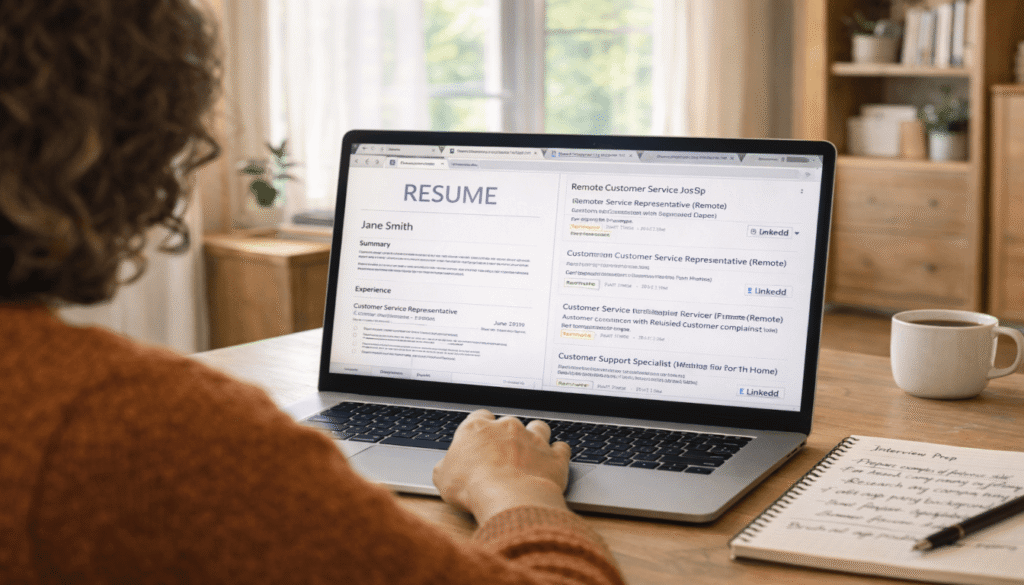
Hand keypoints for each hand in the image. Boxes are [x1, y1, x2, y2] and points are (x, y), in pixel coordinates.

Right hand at [433, 410, 571, 524]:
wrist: (509, 498)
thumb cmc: (473, 487)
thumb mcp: (443, 479)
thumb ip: (445, 467)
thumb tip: (444, 468)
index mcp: (477, 428)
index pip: (479, 417)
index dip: (481, 428)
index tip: (481, 440)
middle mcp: (507, 427)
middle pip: (509, 422)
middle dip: (508, 435)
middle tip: (504, 454)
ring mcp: (533, 439)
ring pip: (539, 427)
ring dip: (536, 437)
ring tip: (532, 452)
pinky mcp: (554, 456)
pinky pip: (561, 448)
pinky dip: (558, 454)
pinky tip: (554, 462)